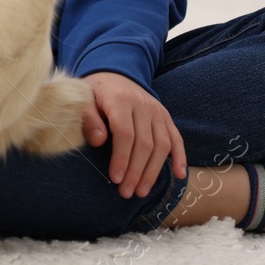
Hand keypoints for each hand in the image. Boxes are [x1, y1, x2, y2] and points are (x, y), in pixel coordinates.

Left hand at [81, 71, 186, 199]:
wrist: (115, 72)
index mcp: (120, 100)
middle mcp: (143, 105)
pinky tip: (179, 175)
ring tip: (142, 191)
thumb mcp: (85, 99)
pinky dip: (180, 156)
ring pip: (162, 144)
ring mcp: (157, 111)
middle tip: (126, 192)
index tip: (115, 178)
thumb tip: (98, 141)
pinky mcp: (166, 116)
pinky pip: (176, 138)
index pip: (125, 133)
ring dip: (153, 171)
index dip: (121, 158)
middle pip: (144, 143)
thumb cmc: (96, 92)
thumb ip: (89, 119)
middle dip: (136, 171)